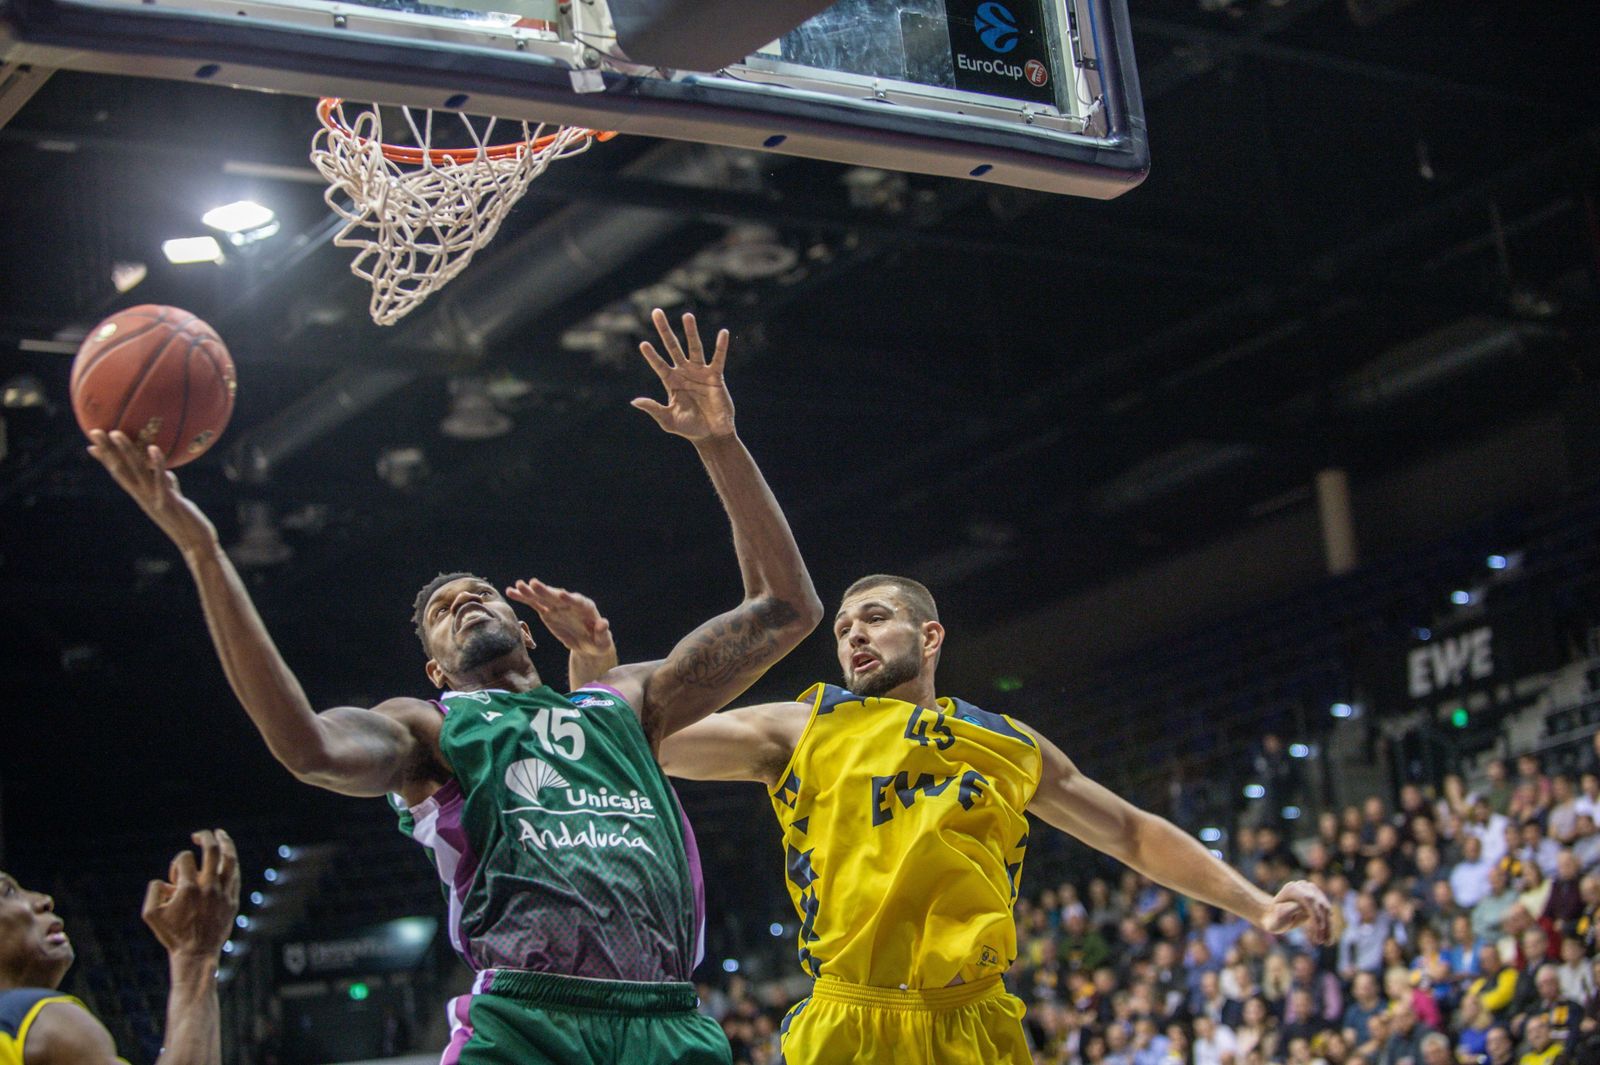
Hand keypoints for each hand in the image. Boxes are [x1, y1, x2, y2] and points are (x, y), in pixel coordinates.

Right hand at [87, 430, 217, 553]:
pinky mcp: (168, 502)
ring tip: (116, 433)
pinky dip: (157, 464)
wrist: (196, 544)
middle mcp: (143, 496)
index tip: (91, 446)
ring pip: (137, 471)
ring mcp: (153, 498)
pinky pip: (161, 479)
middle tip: (94, 431)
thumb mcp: (173, 501)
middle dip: (107, 450)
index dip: (105, 460)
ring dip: (126, 452)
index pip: (119, 474)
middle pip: (120, 470)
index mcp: (142, 496)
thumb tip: (168, 474)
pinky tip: (153, 448)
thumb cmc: (186, 522)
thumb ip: (168, 486)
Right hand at [142, 829, 239, 959]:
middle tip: (199, 834)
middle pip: (212, 850)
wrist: (196, 954)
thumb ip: (153, 891)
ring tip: (220, 834)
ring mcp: (224, 893)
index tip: (175, 878)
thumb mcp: (150, 914)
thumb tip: (167, 880)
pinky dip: (230, 864)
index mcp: (189, 888)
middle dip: (205, 837)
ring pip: (230, 859)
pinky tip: (227, 857)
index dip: (177, 863)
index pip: (185, 858)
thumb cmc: (172, 935)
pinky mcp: (233, 900)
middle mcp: (209, 887)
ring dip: (225, 843)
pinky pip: (235, 875)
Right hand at [507, 579, 614, 658]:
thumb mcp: (603, 641)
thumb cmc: (598, 642)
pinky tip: (511, 591)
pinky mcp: (548, 611)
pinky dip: (523, 598)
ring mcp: (557, 606)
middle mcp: (570, 603)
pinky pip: (534, 603)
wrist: (588, 643)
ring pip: (543, 597)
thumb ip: (602, 632)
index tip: (561, 594)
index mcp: (586, 608)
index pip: (578, 601)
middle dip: (546, 591)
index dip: (570, 598)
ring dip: (530, 591)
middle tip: (534, 583)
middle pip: (557, 596)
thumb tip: (604, 623)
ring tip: (518, 585)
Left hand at [632, 309, 733, 441]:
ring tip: (687, 316)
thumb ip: (653, 409)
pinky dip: (721, 347)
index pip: (659, 365)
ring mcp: (699, 373)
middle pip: (672, 347)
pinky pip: (718, 359)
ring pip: (694, 348)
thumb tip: (634, 401)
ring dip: (690, 332)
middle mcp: (684, 373)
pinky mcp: (715, 376)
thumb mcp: (668, 420)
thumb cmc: (688, 428)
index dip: (651, 355)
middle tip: (656, 312)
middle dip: (664, 331)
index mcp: (671, 382)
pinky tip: (723, 333)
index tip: (643, 344)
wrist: (711, 434)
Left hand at [1262, 879, 1332, 943]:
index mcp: (1292, 888)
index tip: (1320, 929)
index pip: (1309, 900)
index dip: (1316, 914)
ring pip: (1326, 910)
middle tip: (1322, 941)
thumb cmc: (1273, 919)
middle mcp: (1304, 887)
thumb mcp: (1275, 917)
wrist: (1273, 915)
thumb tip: (1300, 907)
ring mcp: (1312, 891)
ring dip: (1328, 927)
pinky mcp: (1318, 899)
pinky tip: (1328, 940)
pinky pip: (1326, 913)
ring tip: (1327, 943)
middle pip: (1320, 905)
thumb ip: (1285, 911)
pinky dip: (1328, 926)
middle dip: (1324, 924)